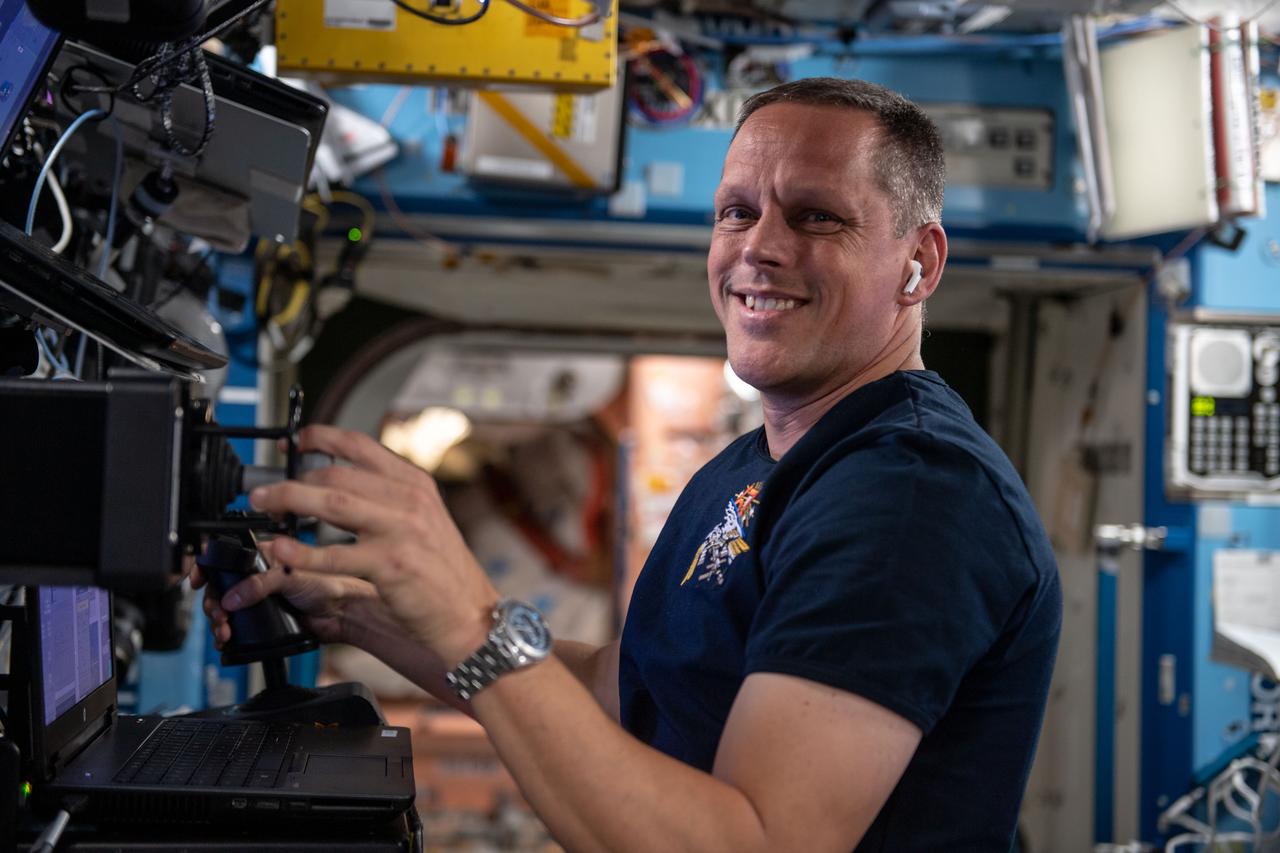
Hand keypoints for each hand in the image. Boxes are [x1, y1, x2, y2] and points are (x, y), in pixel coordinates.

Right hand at [191, 539, 375, 649]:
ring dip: (218, 620)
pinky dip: (226, 633)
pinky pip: (235, 624)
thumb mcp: (290, 577)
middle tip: (218, 613)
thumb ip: (260, 583)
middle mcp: (258, 575)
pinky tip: (226, 638)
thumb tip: (232, 596)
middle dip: (213, 601)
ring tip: (224, 629)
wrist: (340, 615)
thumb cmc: (327, 586)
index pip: (227, 558)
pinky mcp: (261, 617)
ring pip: (225, 607)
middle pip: (220, 586)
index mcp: (265, 556)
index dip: (209, 568)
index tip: (198, 580)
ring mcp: (258, 597)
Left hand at [246, 425, 498, 666]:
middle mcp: (410, 500)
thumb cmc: (444, 574)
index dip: (319, 438)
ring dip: (289, 500)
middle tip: (265, 490)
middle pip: (338, 474)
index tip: (293, 442)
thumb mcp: (424, 521)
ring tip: (263, 505)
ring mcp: (401, 530)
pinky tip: (280, 550)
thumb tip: (335, 486)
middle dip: (293, 478)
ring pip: (332, 503)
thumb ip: (387, 499)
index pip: (360, 444)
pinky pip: (333, 554)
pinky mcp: (390, 564)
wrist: (470, 616)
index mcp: (415, 483)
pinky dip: (300, 552)